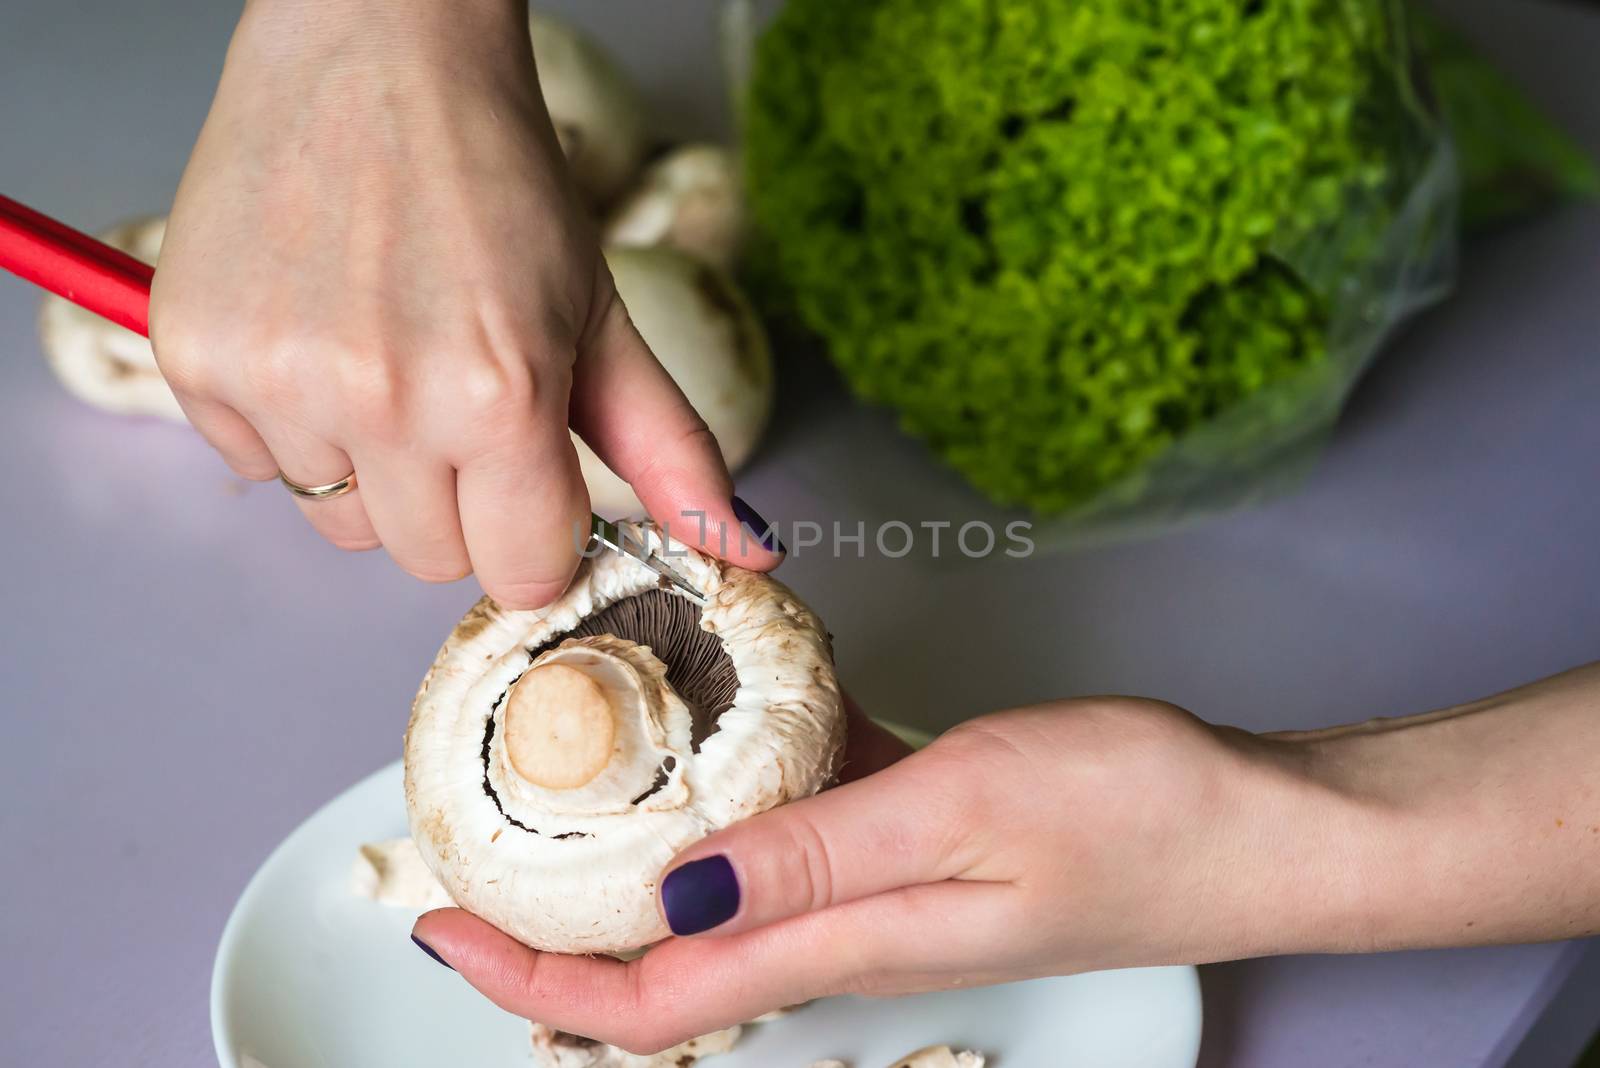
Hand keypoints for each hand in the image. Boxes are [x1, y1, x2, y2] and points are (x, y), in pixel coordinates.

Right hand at [151, 0, 777, 607]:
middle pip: (430, 557)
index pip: (522, 572)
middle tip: (460, 396)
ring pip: (341, 521)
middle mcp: (383, 401)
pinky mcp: (197, 356)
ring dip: (372, 467)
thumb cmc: (496, 177)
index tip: (532, 485)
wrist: (378, 50)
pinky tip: (318, 332)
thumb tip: (740, 549)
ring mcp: (279, 380)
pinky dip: (290, 424)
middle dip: (459, 502)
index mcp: (499, 397)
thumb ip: (669, 449)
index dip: (536, 533)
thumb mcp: (600, 314)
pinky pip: (256, 465)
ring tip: (386, 351)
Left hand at [412, 696, 1352, 1050]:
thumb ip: (811, 855)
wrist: (1257, 826)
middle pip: (664, 962)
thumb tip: (669, 891)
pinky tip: (719, 726)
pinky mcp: (914, 837)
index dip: (531, 981)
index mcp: (840, 939)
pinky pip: (794, 828)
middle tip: (475, 849)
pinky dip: (732, 792)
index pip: (647, 1001)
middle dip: (553, 929)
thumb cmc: (1133, 815)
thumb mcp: (958, 808)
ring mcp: (880, 885)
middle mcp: (844, 929)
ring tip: (566, 782)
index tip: (442, 924)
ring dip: (632, 857)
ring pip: (720, 894)